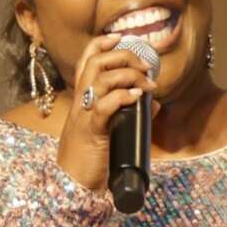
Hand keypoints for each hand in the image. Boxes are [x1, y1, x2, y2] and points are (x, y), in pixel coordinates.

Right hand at [55, 33, 160, 194]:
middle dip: (123, 56)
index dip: (102, 44)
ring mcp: (83, 116)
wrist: (72, 188)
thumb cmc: (89, 161)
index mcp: (80, 100)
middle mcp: (79, 103)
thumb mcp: (109, 133)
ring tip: (147, 83)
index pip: (86, 60)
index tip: (121, 38)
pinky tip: (137, 96)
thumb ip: (128, 115)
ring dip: (128, 74)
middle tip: (145, 65)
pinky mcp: (91, 132)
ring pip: (101, 79)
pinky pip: (104, 106)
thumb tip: (154, 104)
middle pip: (96, 62)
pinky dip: (122, 96)